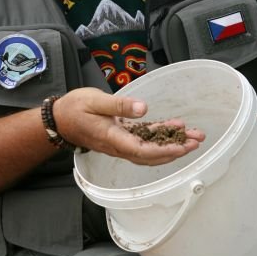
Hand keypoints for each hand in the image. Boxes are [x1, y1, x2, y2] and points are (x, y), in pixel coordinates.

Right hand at [52, 88, 204, 165]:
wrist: (59, 118)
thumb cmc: (75, 108)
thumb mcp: (95, 101)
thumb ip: (119, 105)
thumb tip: (143, 108)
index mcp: (113, 138)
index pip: (142, 151)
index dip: (164, 151)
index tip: (182, 147)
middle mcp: (119, 145)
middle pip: (152, 155)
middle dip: (176, 150)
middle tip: (196, 141)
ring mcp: (121, 142)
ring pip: (151, 148)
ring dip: (172, 143)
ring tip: (193, 136)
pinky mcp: (123, 135)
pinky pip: (145, 139)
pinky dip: (161, 134)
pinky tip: (175, 126)